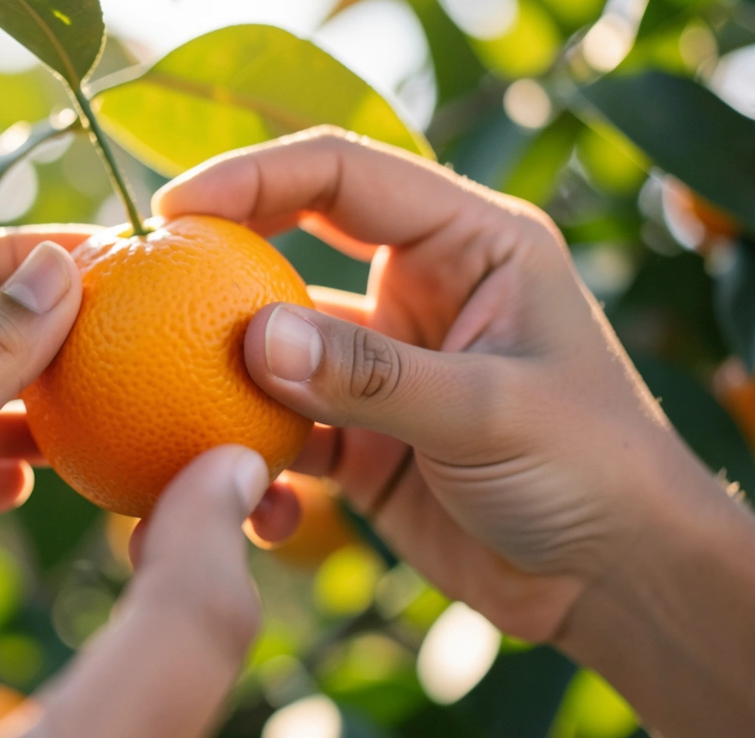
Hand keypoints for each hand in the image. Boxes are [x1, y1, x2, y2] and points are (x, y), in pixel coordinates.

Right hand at [154, 126, 715, 641]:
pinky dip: (254, 456)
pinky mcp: (362, 436)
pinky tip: (253, 504)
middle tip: (140, 279)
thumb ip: (370, 375)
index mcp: (470, 242)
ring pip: (277, 345)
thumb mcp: (488, 411)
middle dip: (219, 257)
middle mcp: (419, 289)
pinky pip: (284, 429)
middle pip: (294, 242)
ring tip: (169, 401)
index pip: (345, 173)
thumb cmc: (593, 471)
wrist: (615, 581)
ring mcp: (384, 364)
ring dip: (225, 373)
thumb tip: (251, 336)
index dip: (255, 176)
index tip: (174, 207)